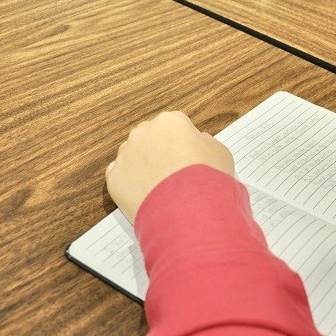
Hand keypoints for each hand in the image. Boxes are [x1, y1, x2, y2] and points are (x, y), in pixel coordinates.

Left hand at [106, 111, 234, 221]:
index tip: (189, 158)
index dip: (185, 143)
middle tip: (175, 174)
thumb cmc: (206, 182)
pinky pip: (122, 177)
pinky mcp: (114, 177)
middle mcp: (144, 133)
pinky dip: (132, 185)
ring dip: (145, 167)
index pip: (176, 125)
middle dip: (161, 152)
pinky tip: (149, 195)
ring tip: (162, 188)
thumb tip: (198, 142)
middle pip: (152, 138)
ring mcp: (126, 154)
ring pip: (134, 156)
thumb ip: (206, 142)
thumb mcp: (221, 153)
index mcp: (170, 122)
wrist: (188, 213)